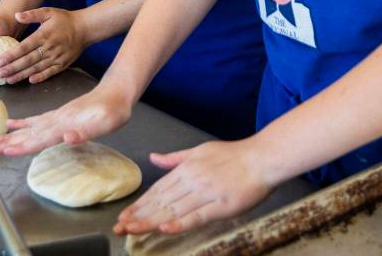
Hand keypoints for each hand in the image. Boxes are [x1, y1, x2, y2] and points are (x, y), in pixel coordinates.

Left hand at [0, 8, 83, 83]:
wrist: (85, 28)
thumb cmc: (64, 19)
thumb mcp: (48, 12)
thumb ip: (32, 14)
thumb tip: (16, 15)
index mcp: (44, 35)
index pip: (24, 47)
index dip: (12, 55)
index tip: (0, 60)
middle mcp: (49, 47)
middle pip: (28, 60)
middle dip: (13, 68)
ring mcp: (57, 57)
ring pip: (37, 68)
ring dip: (22, 75)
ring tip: (9, 80)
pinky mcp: (63, 64)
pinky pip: (50, 72)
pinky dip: (41, 77)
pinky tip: (30, 81)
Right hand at [0, 84, 132, 156]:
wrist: (116, 93)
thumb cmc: (113, 111)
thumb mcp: (105, 124)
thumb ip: (84, 132)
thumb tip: (66, 138)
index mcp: (65, 125)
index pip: (39, 138)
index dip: (22, 146)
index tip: (4, 151)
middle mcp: (57, 120)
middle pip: (29, 133)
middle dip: (9, 142)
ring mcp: (57, 117)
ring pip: (29, 128)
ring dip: (12, 135)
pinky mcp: (60, 115)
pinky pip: (36, 121)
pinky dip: (23, 123)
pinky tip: (13, 124)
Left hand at [114, 138, 273, 235]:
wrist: (262, 158)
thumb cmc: (234, 155)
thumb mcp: (199, 150)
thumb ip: (175, 158)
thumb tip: (153, 158)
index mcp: (186, 169)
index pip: (157, 190)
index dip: (139, 203)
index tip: (125, 214)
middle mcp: (191, 180)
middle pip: (160, 201)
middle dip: (138, 215)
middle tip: (119, 226)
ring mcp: (205, 193)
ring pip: (172, 210)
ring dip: (150, 221)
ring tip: (132, 230)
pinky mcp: (220, 205)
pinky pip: (196, 216)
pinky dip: (179, 223)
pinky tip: (164, 229)